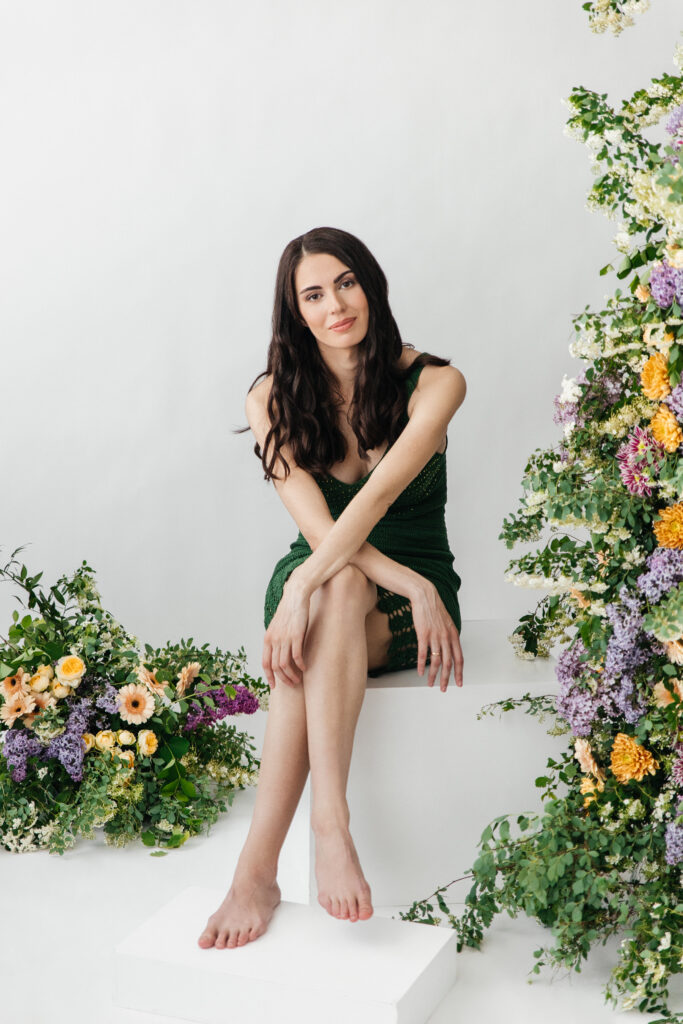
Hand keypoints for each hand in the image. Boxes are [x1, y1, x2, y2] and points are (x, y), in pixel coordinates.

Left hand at [262, 571, 309, 687]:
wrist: (295, 596)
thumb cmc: (288, 611)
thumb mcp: (276, 626)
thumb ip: (276, 639)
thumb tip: (278, 652)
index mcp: (267, 638)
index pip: (265, 663)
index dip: (269, 676)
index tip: (274, 686)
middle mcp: (274, 640)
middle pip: (275, 667)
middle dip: (283, 679)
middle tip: (291, 684)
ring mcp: (284, 638)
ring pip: (285, 664)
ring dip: (291, 675)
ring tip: (298, 679)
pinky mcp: (296, 636)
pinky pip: (297, 656)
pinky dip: (300, 665)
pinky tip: (305, 668)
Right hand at [410, 580, 463, 690]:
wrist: (425, 596)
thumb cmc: (434, 609)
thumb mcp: (447, 623)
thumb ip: (449, 636)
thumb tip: (449, 649)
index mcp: (454, 635)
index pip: (459, 658)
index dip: (460, 673)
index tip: (459, 683)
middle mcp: (446, 637)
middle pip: (449, 663)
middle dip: (447, 679)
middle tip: (444, 689)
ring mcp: (435, 636)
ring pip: (436, 661)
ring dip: (433, 675)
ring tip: (430, 684)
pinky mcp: (423, 634)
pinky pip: (422, 654)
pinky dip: (421, 665)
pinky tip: (420, 672)